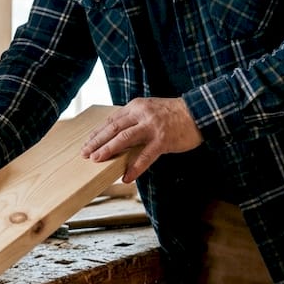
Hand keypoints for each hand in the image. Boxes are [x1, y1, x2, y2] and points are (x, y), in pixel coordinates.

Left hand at [81, 98, 201, 183]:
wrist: (199, 112)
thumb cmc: (175, 114)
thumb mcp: (150, 110)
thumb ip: (135, 120)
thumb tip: (118, 136)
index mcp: (136, 106)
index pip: (111, 120)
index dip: (98, 133)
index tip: (87, 143)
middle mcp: (141, 114)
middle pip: (113, 129)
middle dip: (97, 142)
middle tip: (85, 154)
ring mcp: (151, 127)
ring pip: (124, 139)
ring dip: (108, 150)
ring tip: (97, 161)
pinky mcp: (162, 140)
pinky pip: (145, 156)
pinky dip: (134, 168)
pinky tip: (126, 177)